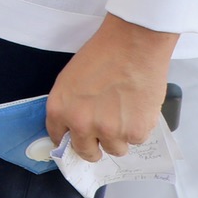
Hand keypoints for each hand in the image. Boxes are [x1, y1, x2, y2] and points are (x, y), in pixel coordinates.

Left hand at [45, 14, 178, 162]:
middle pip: (86, 152)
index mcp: (59, 110)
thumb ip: (69, 106)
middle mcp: (81, 125)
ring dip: (119, 137)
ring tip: (124, 113)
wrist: (133, 44)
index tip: (78, 139)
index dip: (70, 139)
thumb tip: (73, 126)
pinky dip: (138, 128)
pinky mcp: (135, 132)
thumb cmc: (102, 54)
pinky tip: (137, 107)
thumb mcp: (70, 79)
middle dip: (94, 147)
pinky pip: (136, 140)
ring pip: (115, 149)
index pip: (59, 138)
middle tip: (103, 135)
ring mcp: (109, 131)